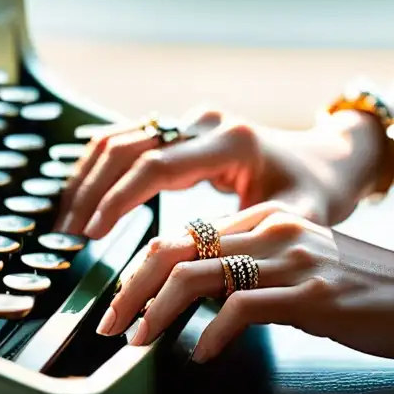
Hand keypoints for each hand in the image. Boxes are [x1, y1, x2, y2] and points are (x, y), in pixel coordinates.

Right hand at [54, 107, 388, 239]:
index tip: (91, 235)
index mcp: (231, 142)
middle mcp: (205, 123)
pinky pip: (126, 142)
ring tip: (66, 222)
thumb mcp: (296, 220)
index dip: (117, 200)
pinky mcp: (180, 131)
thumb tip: (192, 271)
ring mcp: (189, 122)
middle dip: (91, 192)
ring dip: (87, 179)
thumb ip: (246, 240)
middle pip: (126, 147)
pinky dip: (98, 170)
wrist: (326, 161)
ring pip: (119, 139)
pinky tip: (82, 200)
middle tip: (67, 236)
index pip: (156, 165)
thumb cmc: (316, 193)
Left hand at [95, 202, 393, 363]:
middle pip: (178, 248)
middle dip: (131, 286)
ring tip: (138, 339)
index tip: (122, 303)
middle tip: (108, 323)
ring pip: (198, 274)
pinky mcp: (312, 294)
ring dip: (156, 309)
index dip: (144, 269)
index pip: (186, 235)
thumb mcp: (306, 269)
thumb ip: (257, 272)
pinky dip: (211, 334)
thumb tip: (204, 297)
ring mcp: (294, 258)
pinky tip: (202, 355)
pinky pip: (241, 308)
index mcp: (270, 218)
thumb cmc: (371, 292)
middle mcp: (276, 229)